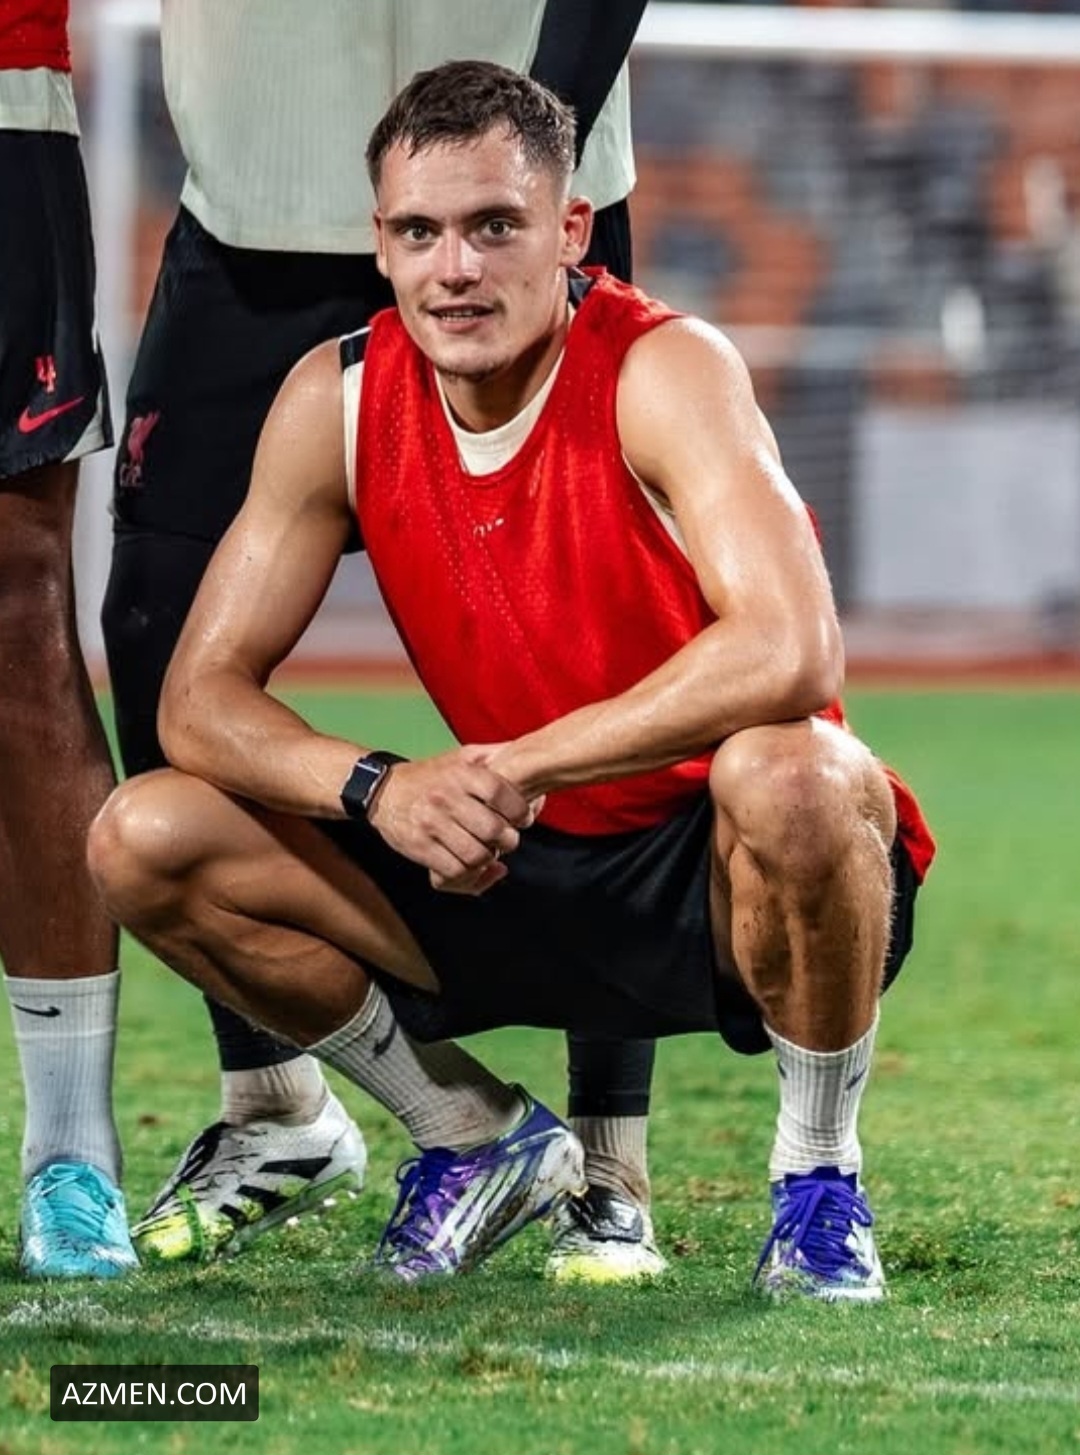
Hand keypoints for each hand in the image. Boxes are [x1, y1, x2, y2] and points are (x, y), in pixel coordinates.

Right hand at [367, 745, 535, 894]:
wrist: (383, 790)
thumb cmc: (431, 775)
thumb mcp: (461, 756)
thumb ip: (495, 754)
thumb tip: (530, 755)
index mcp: (460, 774)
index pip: (501, 794)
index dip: (519, 811)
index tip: (522, 819)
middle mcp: (445, 797)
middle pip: (493, 830)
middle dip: (508, 841)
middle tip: (506, 840)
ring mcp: (431, 824)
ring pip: (476, 855)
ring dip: (488, 859)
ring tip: (488, 852)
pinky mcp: (420, 847)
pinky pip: (454, 870)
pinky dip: (468, 873)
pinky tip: (470, 864)